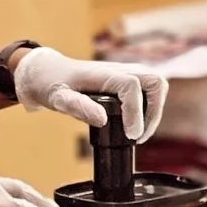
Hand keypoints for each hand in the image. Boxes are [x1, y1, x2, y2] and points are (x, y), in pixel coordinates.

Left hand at [13, 47, 167, 140]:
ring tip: (138, 134)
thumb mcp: (57, 98)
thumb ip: (77, 107)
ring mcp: (125, 72)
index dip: (136, 112)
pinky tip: (134, 125)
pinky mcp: (127, 80)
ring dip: (154, 111)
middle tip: (138, 136)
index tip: (131, 136)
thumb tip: (102, 120)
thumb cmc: (51, 84)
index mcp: (103, 73)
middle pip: (156, 82)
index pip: (132, 86)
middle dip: (154, 112)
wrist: (49, 73)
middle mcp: (119, 69)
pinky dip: (149, 108)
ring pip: (157, 85)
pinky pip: (149, 91)